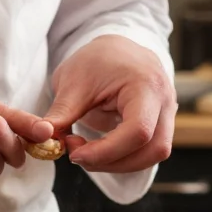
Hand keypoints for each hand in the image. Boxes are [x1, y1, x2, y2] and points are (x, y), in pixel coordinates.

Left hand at [39, 35, 177, 172]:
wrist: (117, 48)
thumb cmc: (96, 59)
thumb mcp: (73, 82)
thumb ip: (61, 113)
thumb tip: (43, 138)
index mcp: (146, 85)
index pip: (138, 131)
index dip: (106, 152)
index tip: (74, 154)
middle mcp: (165, 101)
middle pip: (152, 150)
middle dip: (112, 162)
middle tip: (77, 154)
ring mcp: (167, 114)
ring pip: (152, 156)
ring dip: (117, 164)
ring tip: (85, 151)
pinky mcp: (161, 124)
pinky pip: (147, 152)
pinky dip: (122, 158)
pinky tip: (98, 149)